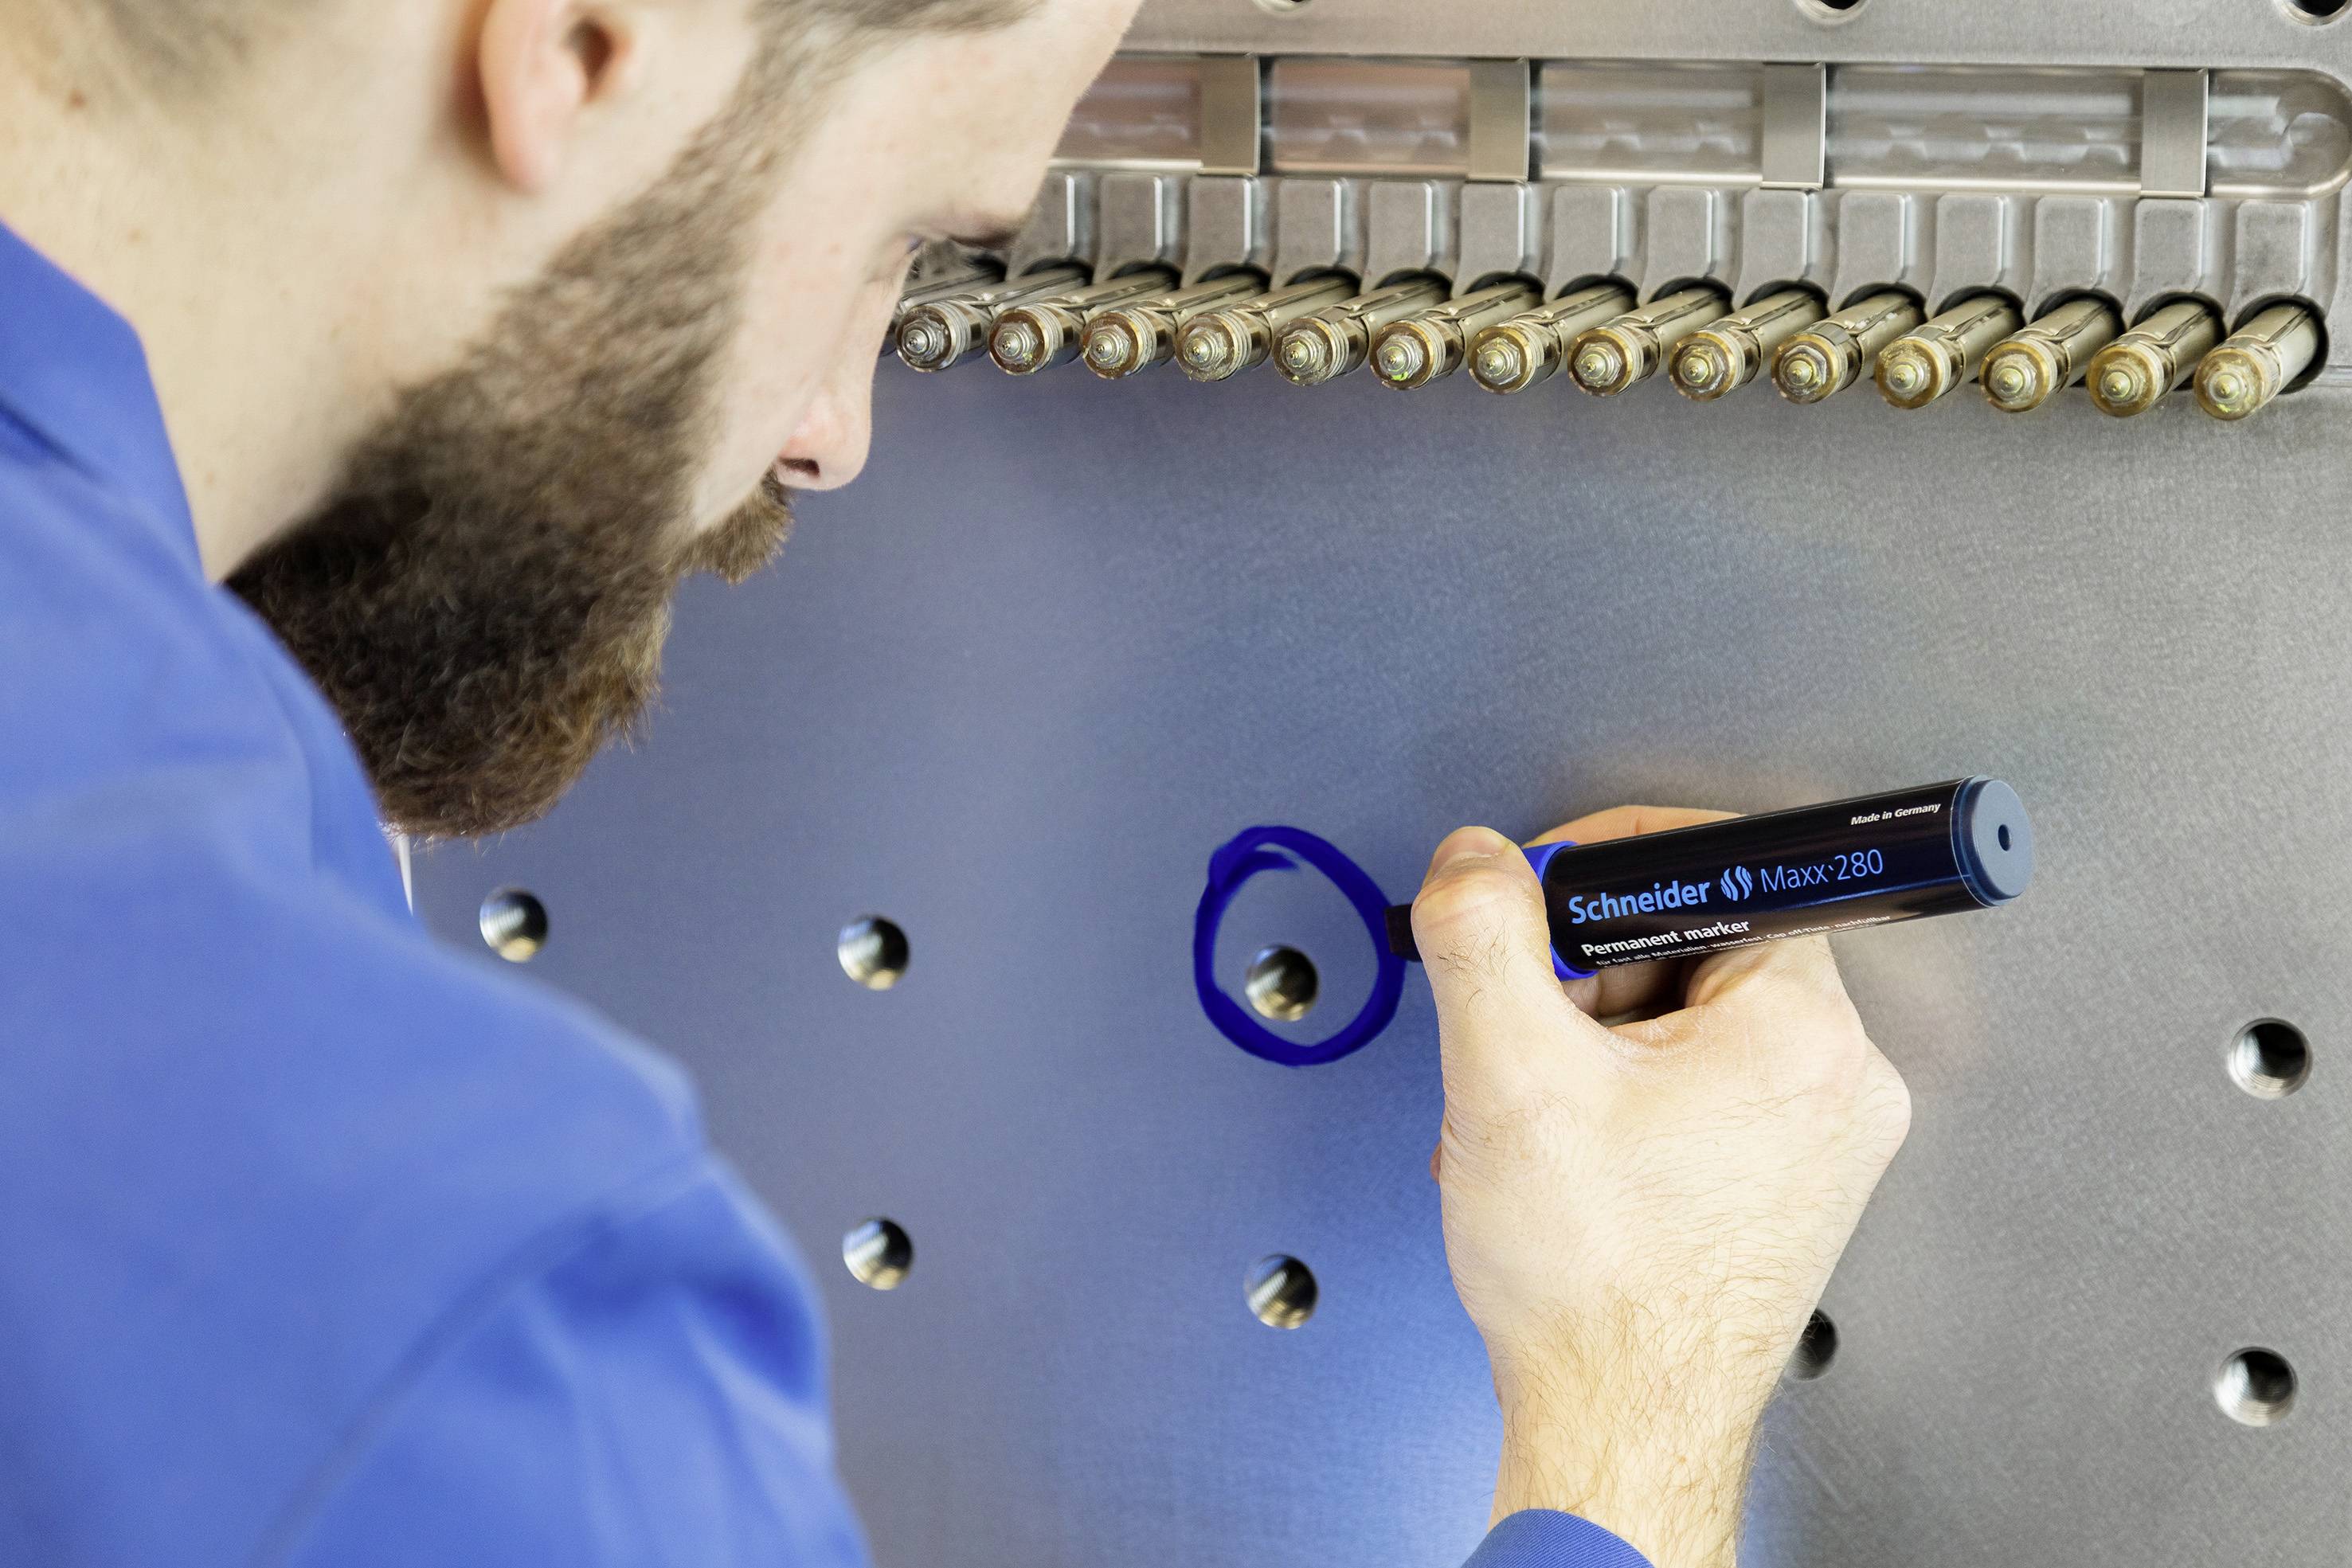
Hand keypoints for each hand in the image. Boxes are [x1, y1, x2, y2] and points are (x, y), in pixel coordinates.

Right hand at [1411, 807, 1911, 1567]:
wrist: (1618, 1423)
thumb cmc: (1598, 1286)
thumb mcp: (1507, 1073)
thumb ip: (1484, 935)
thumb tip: (1478, 863)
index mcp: (1802, 1031)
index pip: (1722, 868)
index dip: (1610, 868)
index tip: (1546, 897)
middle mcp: (1840, 1081)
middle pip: (1695, 947)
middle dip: (1589, 978)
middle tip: (1533, 1034)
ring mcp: (1824, 1141)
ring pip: (1692, 1021)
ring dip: (1599, 1043)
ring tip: (1551, 1113)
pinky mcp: (1792, 1187)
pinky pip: (1706, 1089)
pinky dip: (1629, 1098)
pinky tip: (1580, 1153)